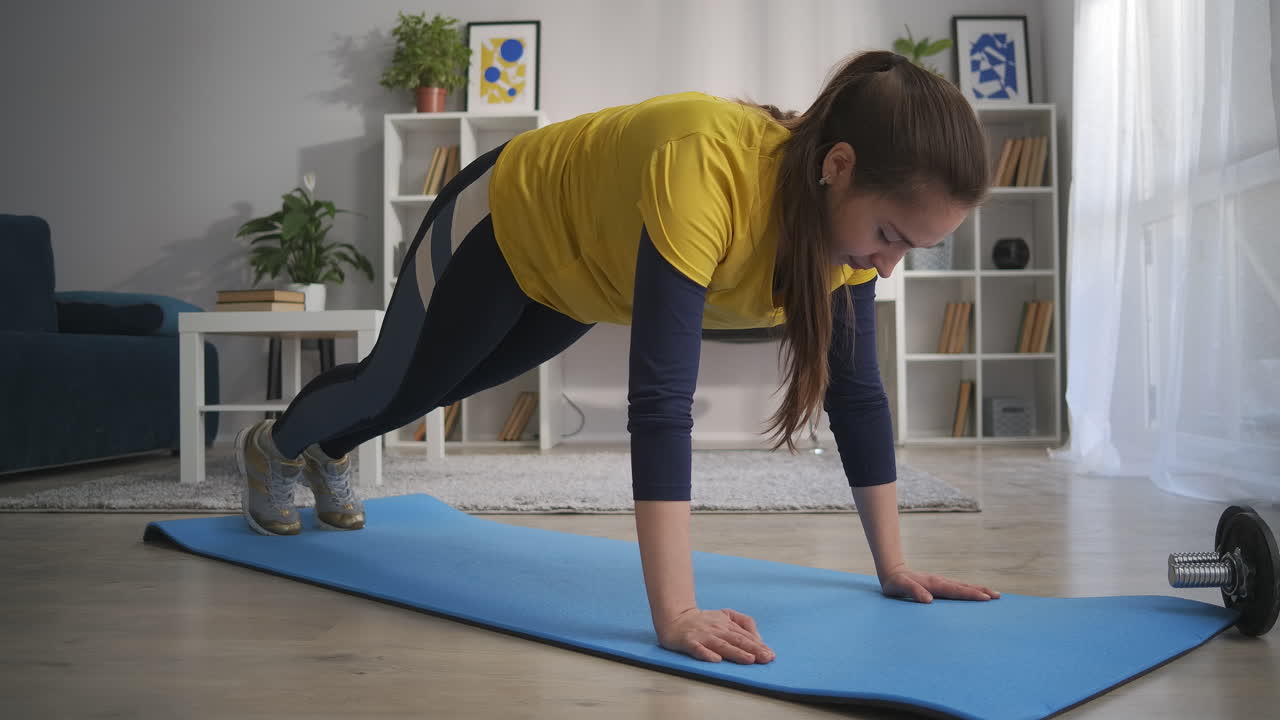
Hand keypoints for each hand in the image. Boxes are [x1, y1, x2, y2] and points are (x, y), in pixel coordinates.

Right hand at [656, 607, 775, 663]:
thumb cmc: (703, 621)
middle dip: (753, 649)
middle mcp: (717, 629)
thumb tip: (758, 638)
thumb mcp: (725, 615)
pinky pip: (698, 649)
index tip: (771, 655)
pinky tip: (715, 660)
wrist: (675, 617)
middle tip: (767, 658)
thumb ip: (742, 622)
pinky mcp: (689, 642)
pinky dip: (706, 654)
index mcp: (727, 624)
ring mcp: (703, 636)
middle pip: (737, 640)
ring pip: (722, 645)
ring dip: (736, 652)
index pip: (745, 636)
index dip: (759, 646)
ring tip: (749, 659)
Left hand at [880, 565, 1000, 602]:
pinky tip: (975, 593)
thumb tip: (929, 600)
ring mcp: (941, 582)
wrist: (892, 571)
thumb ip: (914, 592)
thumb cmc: (895, 583)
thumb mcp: (900, 587)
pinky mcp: (940, 584)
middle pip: (964, 587)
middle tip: (998, 596)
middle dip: (981, 591)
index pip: (956, 590)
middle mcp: (940, 581)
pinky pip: (958, 588)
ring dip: (978, 590)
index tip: (985, 598)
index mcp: (934, 584)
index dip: (970, 594)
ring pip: (963, 586)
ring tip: (993, 595)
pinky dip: (969, 590)